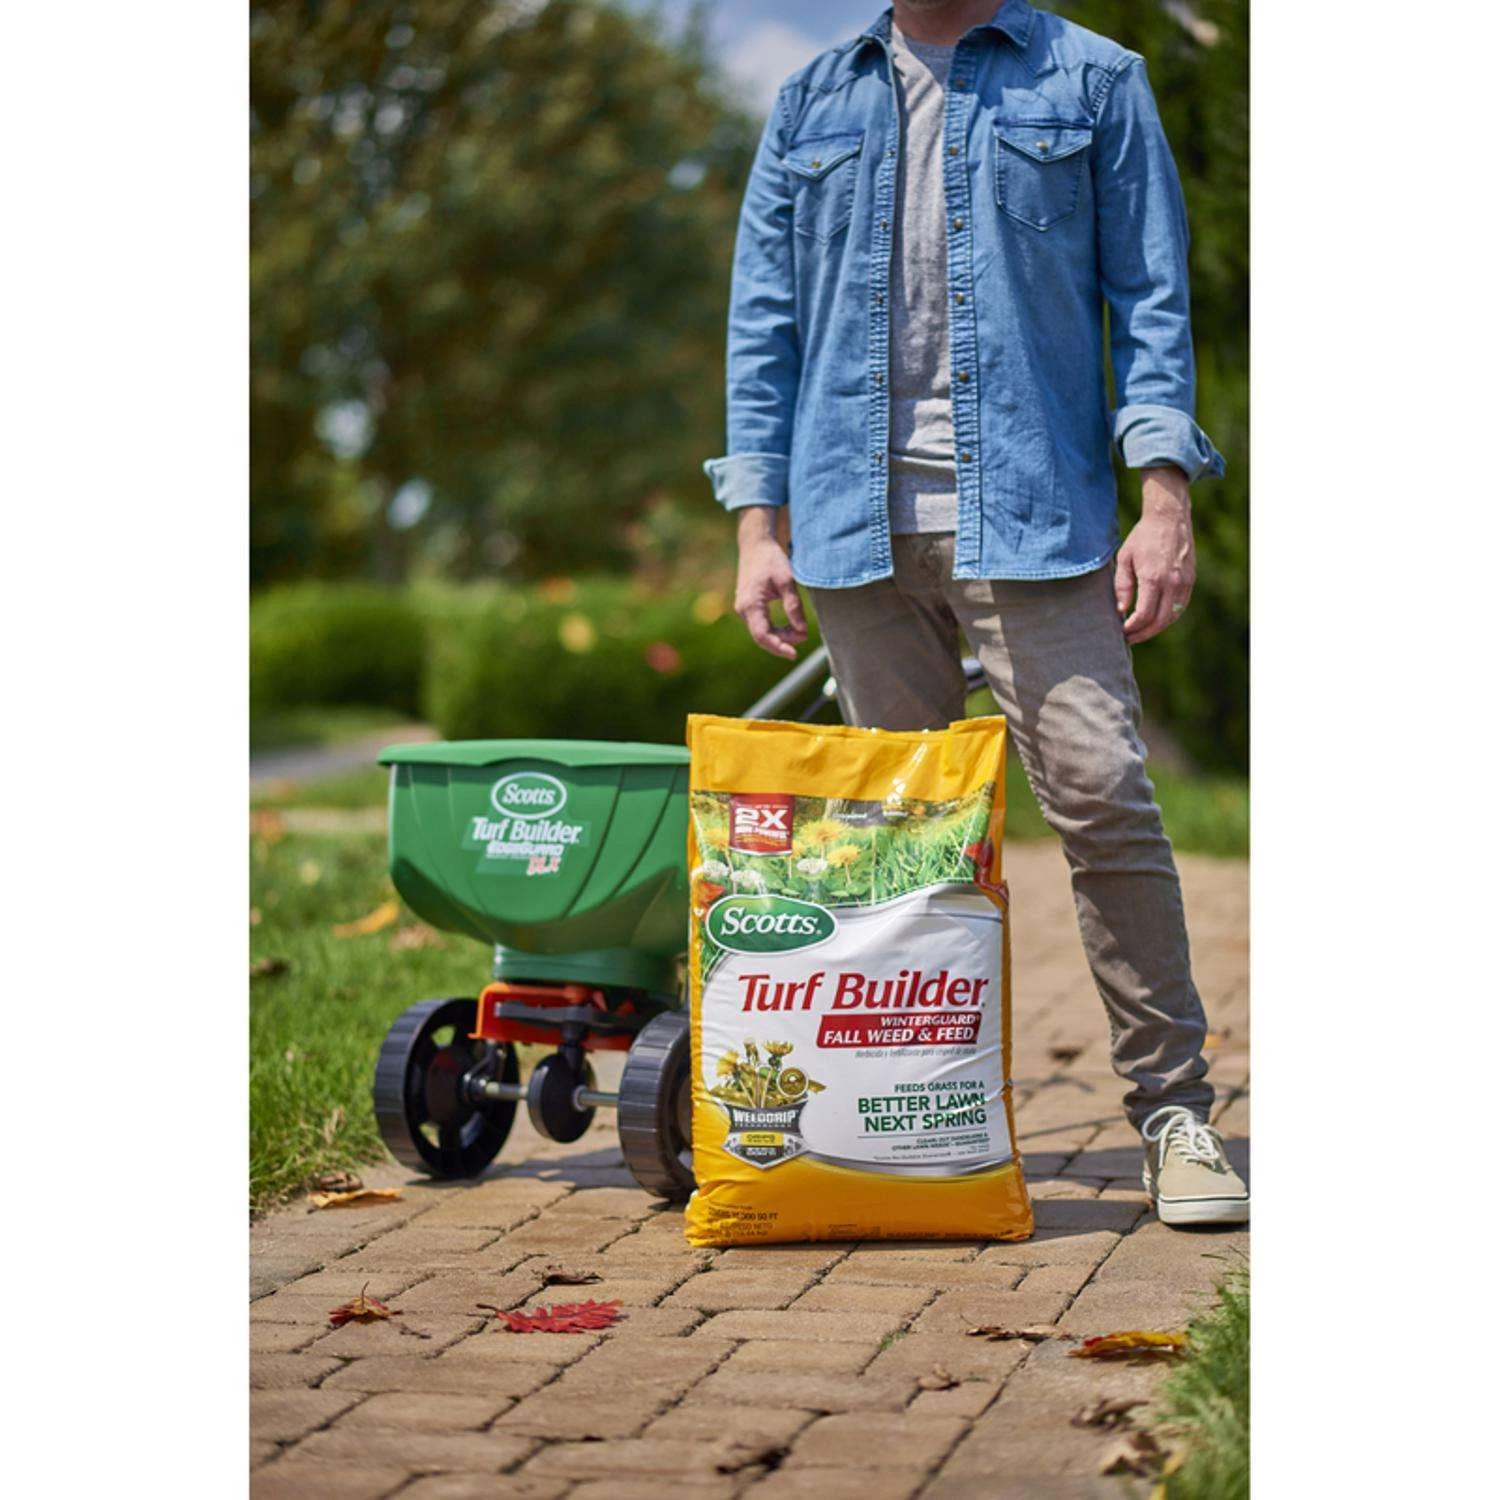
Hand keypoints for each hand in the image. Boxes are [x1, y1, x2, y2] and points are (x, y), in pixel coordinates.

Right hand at [734, 507, 806, 659]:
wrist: (755, 545)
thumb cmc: (770, 559)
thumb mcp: (787, 581)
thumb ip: (794, 606)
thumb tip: (802, 631)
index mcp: (750, 604)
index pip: (762, 635)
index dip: (778, 647)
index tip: (794, 654)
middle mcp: (743, 609)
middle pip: (762, 637)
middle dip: (783, 642)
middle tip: (803, 636)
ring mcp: (744, 609)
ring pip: (762, 632)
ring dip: (780, 636)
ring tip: (799, 631)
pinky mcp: (748, 607)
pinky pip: (761, 625)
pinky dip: (776, 630)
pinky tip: (790, 627)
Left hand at [1114, 467, 1195, 644]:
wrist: (1169, 518)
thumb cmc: (1143, 537)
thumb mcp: (1125, 558)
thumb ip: (1122, 586)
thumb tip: (1121, 611)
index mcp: (1153, 578)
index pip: (1144, 615)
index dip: (1133, 628)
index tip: (1122, 631)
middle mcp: (1172, 583)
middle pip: (1160, 621)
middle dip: (1144, 633)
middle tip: (1130, 638)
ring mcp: (1184, 582)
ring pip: (1173, 616)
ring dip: (1157, 628)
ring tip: (1141, 631)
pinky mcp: (1191, 580)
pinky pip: (1181, 606)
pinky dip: (1168, 617)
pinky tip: (1155, 619)